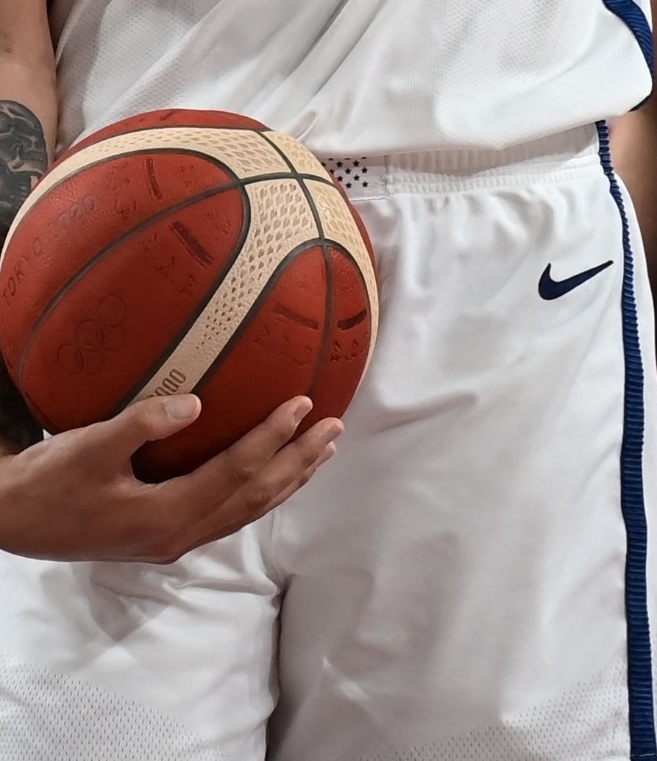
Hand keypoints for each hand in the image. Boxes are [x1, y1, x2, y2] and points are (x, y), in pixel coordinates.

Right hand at [0, 394, 339, 562]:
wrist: (7, 521)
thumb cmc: (46, 483)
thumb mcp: (88, 448)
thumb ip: (142, 424)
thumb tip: (195, 403)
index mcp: (163, 517)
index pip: (236, 473)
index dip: (273, 438)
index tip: (303, 403)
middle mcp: (175, 536)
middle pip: (253, 498)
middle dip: (298, 463)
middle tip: (335, 428)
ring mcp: (168, 542)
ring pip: (243, 513)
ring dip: (286, 481)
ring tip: (321, 451)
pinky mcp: (159, 538)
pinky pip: (224, 516)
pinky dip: (257, 494)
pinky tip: (270, 477)